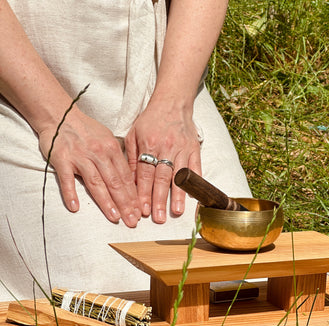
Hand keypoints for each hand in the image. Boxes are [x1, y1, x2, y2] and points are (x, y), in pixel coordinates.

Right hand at [38, 108, 140, 226]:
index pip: (126, 177)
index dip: (134, 196)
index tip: (140, 211)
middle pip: (114, 183)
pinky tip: (75, 207)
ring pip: (95, 183)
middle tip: (132, 220)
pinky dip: (70, 193)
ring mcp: (80, 157)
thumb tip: (131, 178)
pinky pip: (66, 179)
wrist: (60, 115)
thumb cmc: (87, 130)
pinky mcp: (61, 159)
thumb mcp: (108, 139)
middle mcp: (98, 154)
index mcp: (112, 150)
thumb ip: (118, 158)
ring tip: (115, 217)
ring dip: (106, 202)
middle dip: (125, 204)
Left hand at [125, 99, 201, 223]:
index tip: (141, 209)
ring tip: (176, 212)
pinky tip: (193, 196)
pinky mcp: (194, 149)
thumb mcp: (134, 134)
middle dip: (159, 200)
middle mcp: (166, 147)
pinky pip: (195, 168)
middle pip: (161, 178)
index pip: (145, 174)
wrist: (172, 102)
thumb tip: (130, 181)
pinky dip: (195, 182)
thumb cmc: (150, 120)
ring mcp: (182, 149)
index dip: (143, 193)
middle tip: (157, 217)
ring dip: (177, 195)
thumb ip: (132, 157)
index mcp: (149, 144)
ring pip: (179, 175)